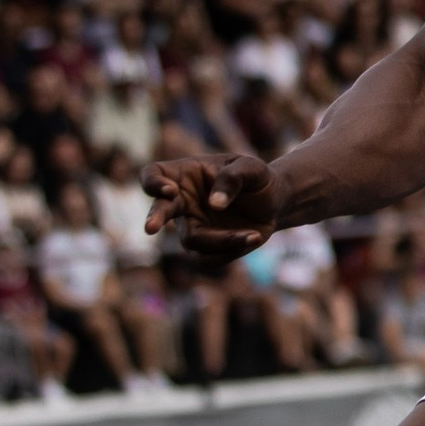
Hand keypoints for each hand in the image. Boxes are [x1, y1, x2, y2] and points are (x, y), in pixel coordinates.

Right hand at [145, 151, 279, 264]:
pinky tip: (253, 237)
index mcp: (185, 175)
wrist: (274, 203)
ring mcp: (191, 226)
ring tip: (253, 234)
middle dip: (155, 218)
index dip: (153, 182)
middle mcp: (182, 201)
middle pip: (160, 210)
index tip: (169, 189)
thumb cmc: (256, 178)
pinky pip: (209, 257)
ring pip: (192, 240)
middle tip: (150, 228)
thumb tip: (214, 205)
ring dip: (222, 240)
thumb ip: (232, 179)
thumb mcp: (251, 168)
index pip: (153, 174)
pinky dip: (233, 249)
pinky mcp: (204, 249)